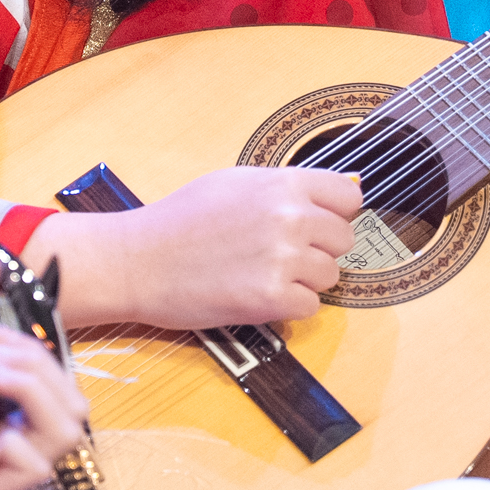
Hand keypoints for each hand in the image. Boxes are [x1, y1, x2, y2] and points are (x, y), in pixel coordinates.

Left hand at [0, 323, 90, 489]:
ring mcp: (1, 471)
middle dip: (40, 368)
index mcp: (6, 408)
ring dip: (35, 395)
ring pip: (66, 434)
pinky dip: (14, 442)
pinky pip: (34, 470)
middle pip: (74, 405)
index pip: (58, 382)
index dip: (37, 352)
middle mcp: (12, 440)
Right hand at [27, 166, 361, 329]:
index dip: (336, 213)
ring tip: (262, 273)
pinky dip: (288, 307)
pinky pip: (310, 306)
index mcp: (282, 183)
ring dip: (303, 280)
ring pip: (330, 275)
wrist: (139, 260)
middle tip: (281, 254)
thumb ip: (284, 188)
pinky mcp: (271, 297)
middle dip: (319, 249)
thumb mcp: (235, 182)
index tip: (318, 224)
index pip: (350, 197)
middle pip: (343, 239)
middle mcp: (289, 217)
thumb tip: (333, 196)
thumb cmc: (180, 219)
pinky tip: (256, 294)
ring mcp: (282, 257)